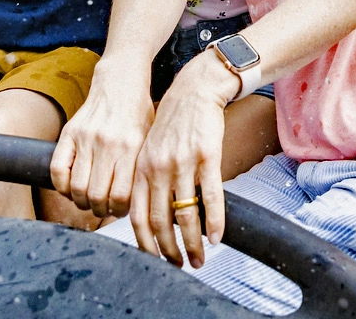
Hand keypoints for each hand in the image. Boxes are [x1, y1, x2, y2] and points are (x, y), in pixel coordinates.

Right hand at [50, 62, 154, 219]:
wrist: (121, 84)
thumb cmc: (139, 115)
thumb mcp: (150, 141)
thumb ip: (143, 170)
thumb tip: (143, 205)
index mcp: (132, 148)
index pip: (121, 196)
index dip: (119, 212)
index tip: (119, 211)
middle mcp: (108, 144)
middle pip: (96, 196)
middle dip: (99, 210)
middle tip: (102, 208)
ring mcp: (86, 138)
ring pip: (76, 187)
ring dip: (81, 201)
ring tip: (88, 200)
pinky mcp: (69, 133)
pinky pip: (57, 170)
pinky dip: (61, 186)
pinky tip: (71, 188)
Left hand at [130, 53, 240, 267]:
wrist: (195, 90)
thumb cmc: (174, 122)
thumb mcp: (151, 148)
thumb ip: (148, 178)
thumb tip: (152, 214)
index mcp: (142, 169)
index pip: (138, 216)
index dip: (146, 243)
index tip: (155, 261)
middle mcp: (158, 169)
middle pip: (161, 221)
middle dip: (169, 250)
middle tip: (180, 266)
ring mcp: (183, 163)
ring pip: (186, 214)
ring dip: (193, 243)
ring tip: (200, 259)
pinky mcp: (207, 157)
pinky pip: (211, 197)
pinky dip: (215, 222)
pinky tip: (218, 237)